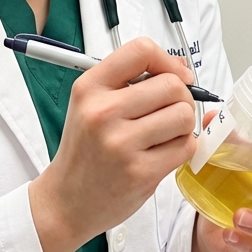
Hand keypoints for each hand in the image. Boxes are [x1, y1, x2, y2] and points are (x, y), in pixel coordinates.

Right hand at [29, 38, 195, 251]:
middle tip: (169, 112)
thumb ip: (131, 82)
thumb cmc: (85, 150)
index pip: (140, 51)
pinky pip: (185, 147)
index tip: (175, 76)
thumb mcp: (92, 105)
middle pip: (172, 85)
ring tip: (164, 135)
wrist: (66, 200)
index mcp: (89, 88)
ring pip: (184, 116)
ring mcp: (121, 143)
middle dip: (181, 98)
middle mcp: (102, 112)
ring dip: (183, 125)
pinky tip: (162, 153)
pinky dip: (182, 148)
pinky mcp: (140, 172)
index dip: (168, 61)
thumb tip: (181, 68)